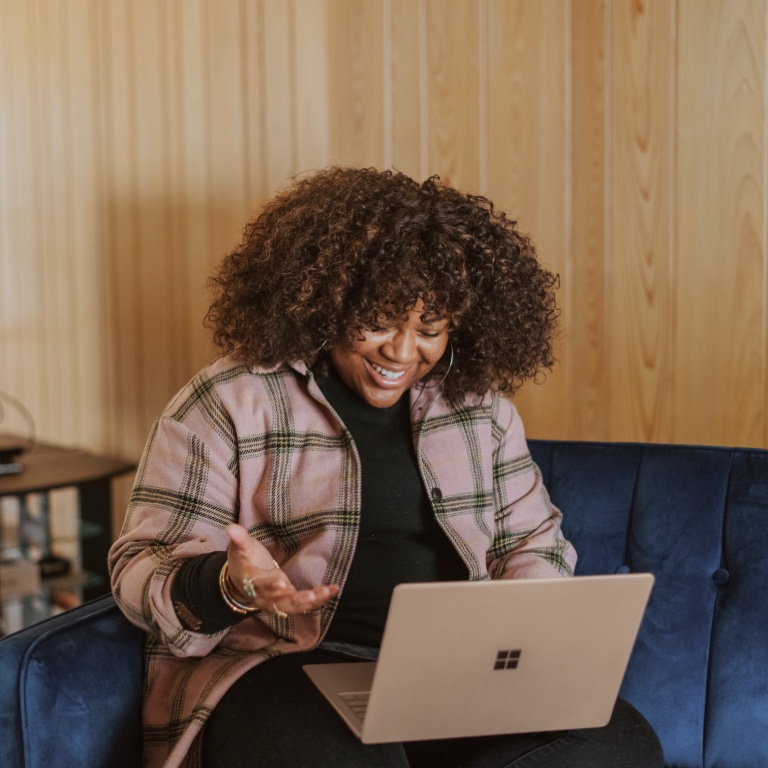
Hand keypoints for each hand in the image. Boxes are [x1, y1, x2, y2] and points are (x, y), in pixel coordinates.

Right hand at [224, 523, 338, 615]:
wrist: (242, 583)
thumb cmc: (244, 563)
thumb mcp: (240, 549)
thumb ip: (239, 539)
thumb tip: (231, 527)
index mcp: (253, 583)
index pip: (261, 586)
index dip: (270, 586)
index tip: (280, 583)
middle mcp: (266, 597)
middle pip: (281, 603)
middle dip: (297, 600)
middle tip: (312, 596)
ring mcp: (279, 601)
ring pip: (295, 606)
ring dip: (313, 601)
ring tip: (328, 592)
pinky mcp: (290, 600)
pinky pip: (305, 604)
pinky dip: (319, 599)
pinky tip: (333, 590)